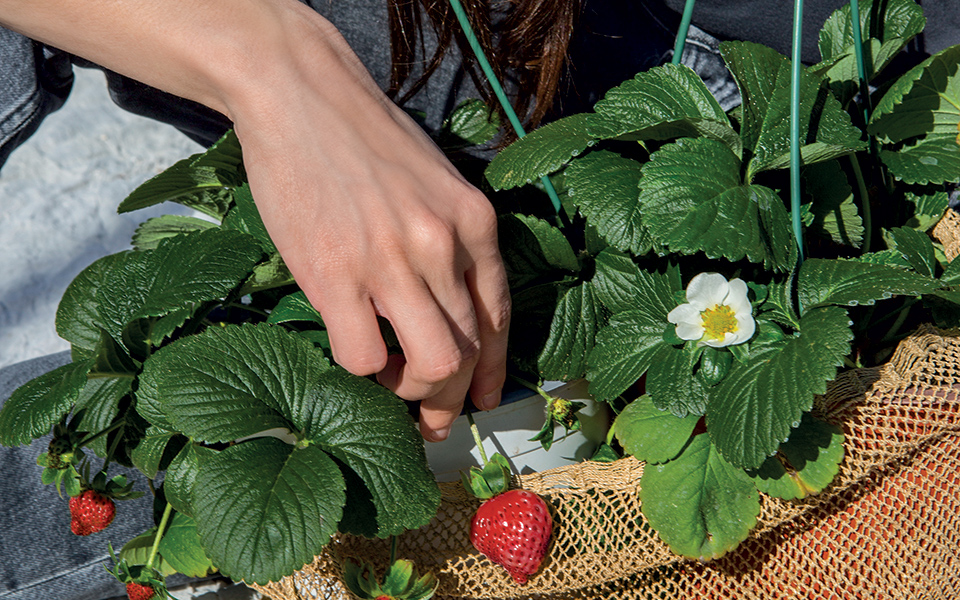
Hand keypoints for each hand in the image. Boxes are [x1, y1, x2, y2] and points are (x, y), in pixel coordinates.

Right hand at [0, 0, 510, 439]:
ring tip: (390, 385)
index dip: (492, 370)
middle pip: (468, 351)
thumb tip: (447, 312)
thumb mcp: (434, 182)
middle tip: (432, 418)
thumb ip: (451, 242)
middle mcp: (444, 244)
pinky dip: (363, 371)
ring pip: (430, 365)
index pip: (499, 318)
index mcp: (474, 221)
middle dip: (451, 398)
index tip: (479, 397)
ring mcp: (392, 260)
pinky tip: (353, 351)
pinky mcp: (335, 274)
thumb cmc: (365, 138)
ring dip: (412, 394)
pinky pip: (364, 358)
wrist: (300, 93)